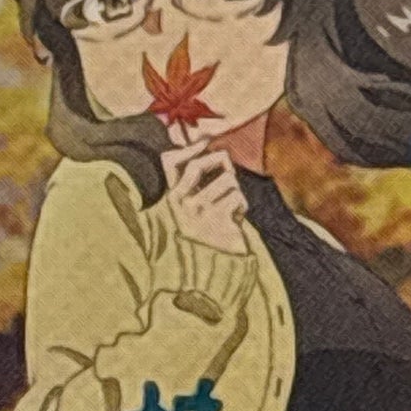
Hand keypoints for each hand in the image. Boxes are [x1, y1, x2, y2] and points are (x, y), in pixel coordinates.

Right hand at [162, 134, 247, 253]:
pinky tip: (235, 220)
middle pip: (199, 164)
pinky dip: (241, 206)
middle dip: (220, 163)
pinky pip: (237, 197)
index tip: (205, 143)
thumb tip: (205, 142)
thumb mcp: (196, 204)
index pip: (169, 161)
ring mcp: (197, 211)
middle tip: (228, 176)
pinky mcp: (217, 220)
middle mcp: (179, 204)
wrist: (217, 268)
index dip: (188, 148)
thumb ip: (195, 178)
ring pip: (227, 180)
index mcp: (171, 198)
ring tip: (229, 208)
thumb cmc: (210, 231)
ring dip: (235, 191)